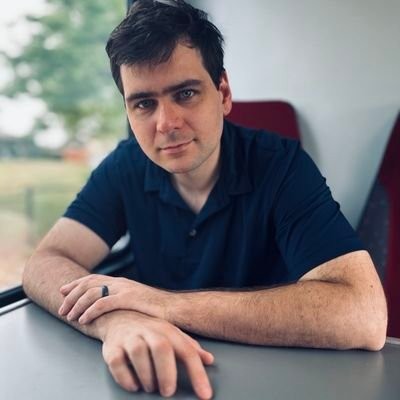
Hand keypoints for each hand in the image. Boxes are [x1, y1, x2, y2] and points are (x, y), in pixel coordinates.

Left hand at [58, 275, 166, 323]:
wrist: (174, 309)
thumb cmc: (155, 310)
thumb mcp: (135, 302)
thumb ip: (122, 302)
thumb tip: (108, 309)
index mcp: (121, 282)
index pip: (93, 279)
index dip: (76, 284)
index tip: (63, 291)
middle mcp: (120, 283)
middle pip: (88, 284)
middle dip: (72, 295)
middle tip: (61, 308)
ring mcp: (124, 289)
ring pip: (92, 293)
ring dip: (77, 304)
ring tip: (68, 316)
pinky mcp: (129, 299)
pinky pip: (103, 303)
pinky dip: (90, 311)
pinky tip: (83, 320)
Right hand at [97, 310, 213, 398]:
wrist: (119, 317)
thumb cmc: (150, 331)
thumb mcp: (172, 335)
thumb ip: (190, 348)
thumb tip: (209, 360)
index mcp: (168, 330)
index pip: (187, 351)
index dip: (197, 373)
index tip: (204, 394)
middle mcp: (149, 331)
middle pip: (161, 347)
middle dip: (167, 373)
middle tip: (168, 392)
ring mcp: (129, 337)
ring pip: (138, 353)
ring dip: (146, 376)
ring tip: (151, 388)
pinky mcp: (112, 347)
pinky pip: (117, 362)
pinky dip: (125, 378)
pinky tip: (134, 385)